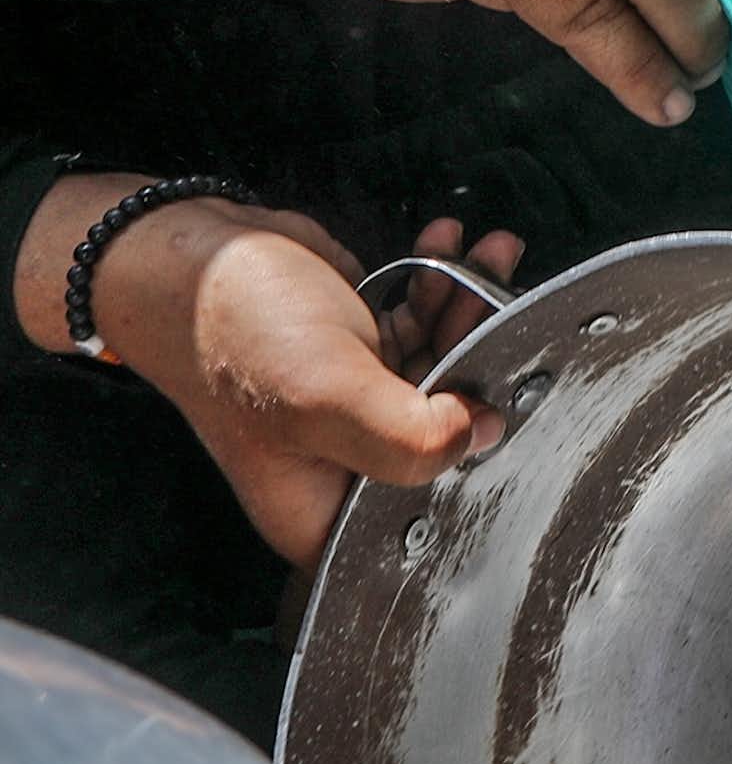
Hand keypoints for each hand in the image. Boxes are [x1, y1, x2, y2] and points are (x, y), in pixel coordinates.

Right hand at [89, 199, 518, 569]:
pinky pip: (421, 325)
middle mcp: (341, 464)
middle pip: (444, 432)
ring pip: (442, 366)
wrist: (191, 255)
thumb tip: (484, 434)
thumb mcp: (324, 396)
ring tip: (489, 253)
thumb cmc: (236, 333)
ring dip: (471, 307)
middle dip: (483, 357)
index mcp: (322, 508)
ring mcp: (351, 404)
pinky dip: (441, 284)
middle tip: (502, 302)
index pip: (421, 520)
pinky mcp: (359, 349)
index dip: (471, 471)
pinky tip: (447, 243)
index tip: (507, 400)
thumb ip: (408, 435)